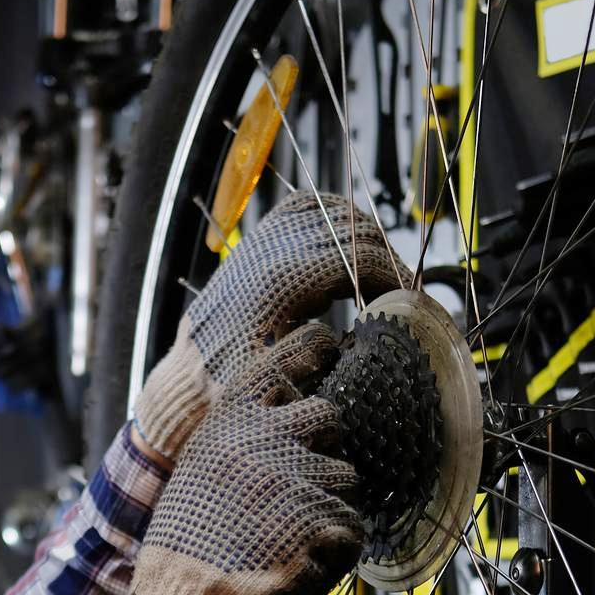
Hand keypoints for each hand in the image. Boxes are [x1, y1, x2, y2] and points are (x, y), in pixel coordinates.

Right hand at [100, 325, 363, 594]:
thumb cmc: (185, 544)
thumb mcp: (199, 469)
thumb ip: (240, 438)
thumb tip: (284, 418)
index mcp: (232, 420)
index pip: (286, 360)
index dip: (313, 352)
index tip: (327, 350)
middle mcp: (269, 438)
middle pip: (331, 417)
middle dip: (324, 450)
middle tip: (295, 487)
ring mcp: (301, 478)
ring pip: (347, 478)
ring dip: (328, 506)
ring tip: (286, 537)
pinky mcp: (325, 521)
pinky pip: (351, 528)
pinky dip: (334, 550)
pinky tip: (298, 562)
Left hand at [131, 192, 408, 461]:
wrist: (188, 377)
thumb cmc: (228, 386)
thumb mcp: (277, 380)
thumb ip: (319, 355)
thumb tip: (360, 333)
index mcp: (278, 281)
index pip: (353, 256)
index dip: (389, 273)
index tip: (406, 299)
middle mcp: (270, 251)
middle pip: (349, 229)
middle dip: (383, 256)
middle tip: (400, 289)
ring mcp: (262, 241)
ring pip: (331, 210)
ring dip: (363, 235)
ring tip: (377, 272)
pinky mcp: (257, 241)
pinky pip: (304, 207)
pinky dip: (334, 218)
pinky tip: (348, 247)